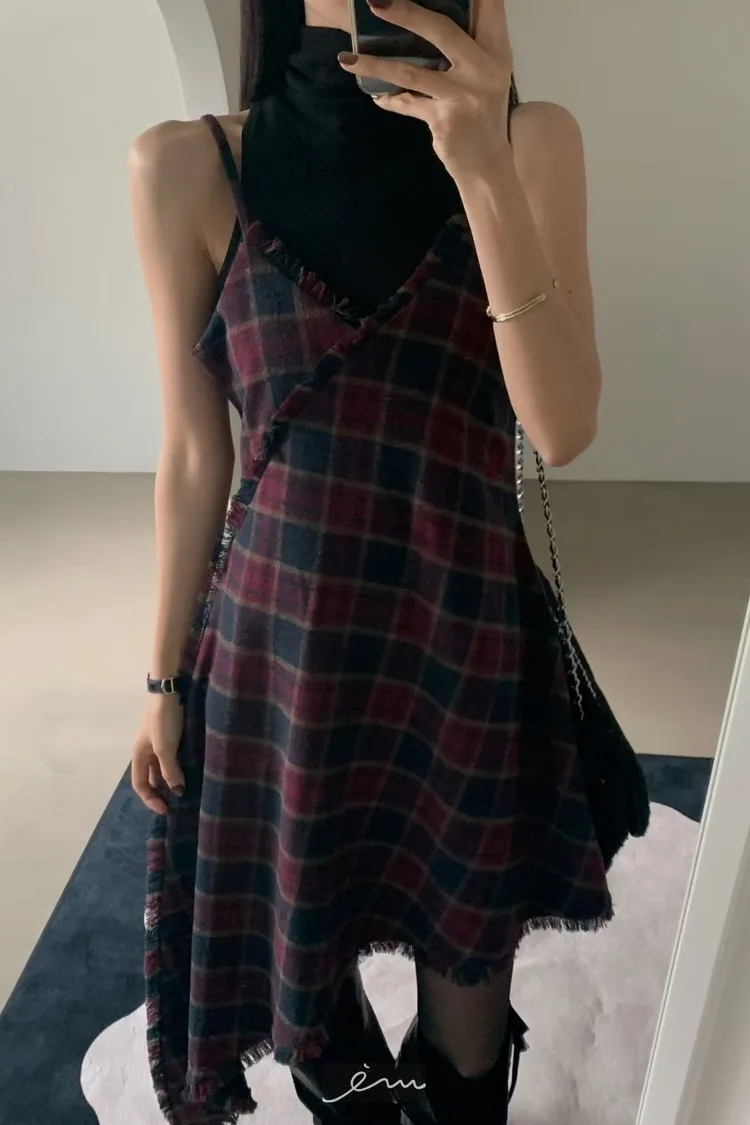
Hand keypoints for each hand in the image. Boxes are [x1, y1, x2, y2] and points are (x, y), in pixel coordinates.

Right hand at [131, 693, 185, 815]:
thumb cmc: (163, 722)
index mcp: (138, 755)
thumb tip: (177, 791)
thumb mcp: (165, 749)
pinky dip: (177, 768)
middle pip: (150, 778)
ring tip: (184, 790)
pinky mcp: (169, 735)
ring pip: (161, 768)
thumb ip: (170, 771)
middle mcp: (145, 751)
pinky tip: (188, 772)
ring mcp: (157, 743)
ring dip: (170, 780)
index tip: (166, 809)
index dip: (150, 799)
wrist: (170, 692)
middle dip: (160, 792)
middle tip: (176, 803)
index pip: (139, 784)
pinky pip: (170, 758)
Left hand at [340, 0, 513, 179]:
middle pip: (441, 30)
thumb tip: (422, 19)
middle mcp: (484, 69)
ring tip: (347, 59)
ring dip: (375, 65)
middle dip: (406, 13)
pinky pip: (408, 104)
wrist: (489, 167)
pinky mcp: (444, 120)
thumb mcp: (485, 75)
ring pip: (412, 72)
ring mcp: (463, 96)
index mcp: (497, 51)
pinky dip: (389, 100)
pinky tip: (375, 96)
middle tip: (375, 3)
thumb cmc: (483, 116)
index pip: (488, 5)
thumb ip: (467, 47)